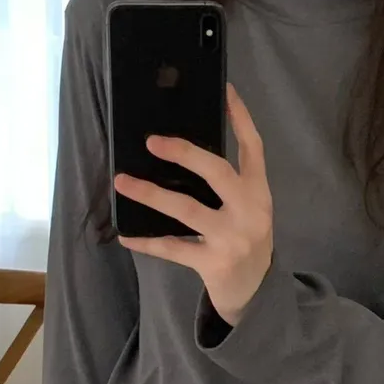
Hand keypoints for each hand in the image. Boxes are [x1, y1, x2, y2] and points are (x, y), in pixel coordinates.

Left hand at [115, 84, 273, 326]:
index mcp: (260, 193)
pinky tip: (127, 235)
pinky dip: (148, 241)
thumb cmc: (245, 243)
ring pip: (187, 209)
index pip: (254, 148)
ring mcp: (233, 238)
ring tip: (123, 182)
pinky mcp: (214, 263)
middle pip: (216, 171)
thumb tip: (182, 153)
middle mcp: (251, 211)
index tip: (225, 90)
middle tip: (152, 141)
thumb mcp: (249, 210)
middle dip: (183, 153)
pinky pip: (174, 247)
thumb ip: (231, 185)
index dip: (241, 118)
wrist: (256, 293)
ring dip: (151, 194)